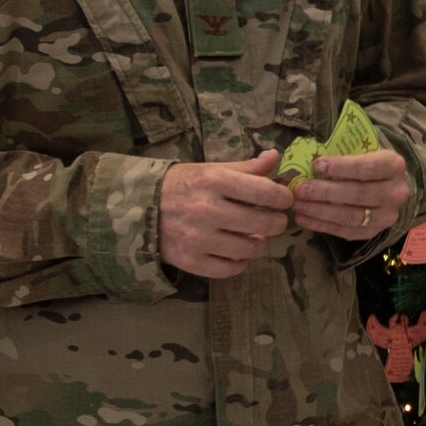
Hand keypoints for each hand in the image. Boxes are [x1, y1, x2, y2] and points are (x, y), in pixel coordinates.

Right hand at [158, 150, 291, 278]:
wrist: (140, 207)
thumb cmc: (183, 184)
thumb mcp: (211, 169)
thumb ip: (246, 167)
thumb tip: (275, 156)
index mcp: (215, 181)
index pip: (264, 191)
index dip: (283, 197)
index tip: (285, 200)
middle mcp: (207, 210)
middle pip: (262, 223)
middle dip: (277, 223)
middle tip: (276, 221)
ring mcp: (198, 238)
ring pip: (248, 249)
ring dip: (260, 244)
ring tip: (258, 236)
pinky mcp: (190, 261)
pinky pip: (228, 269)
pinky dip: (240, 263)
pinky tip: (239, 253)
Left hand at [290, 148, 409, 240]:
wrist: (389, 187)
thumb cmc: (370, 163)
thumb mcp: (364, 151)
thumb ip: (343, 153)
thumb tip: (308, 157)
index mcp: (394, 166)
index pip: (367, 168)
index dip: (341, 167)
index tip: (316, 165)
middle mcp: (395, 193)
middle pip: (358, 194)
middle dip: (325, 192)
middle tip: (300, 189)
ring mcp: (385, 216)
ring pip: (350, 216)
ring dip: (319, 211)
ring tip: (297, 204)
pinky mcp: (372, 232)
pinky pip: (344, 232)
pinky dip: (321, 225)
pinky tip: (302, 218)